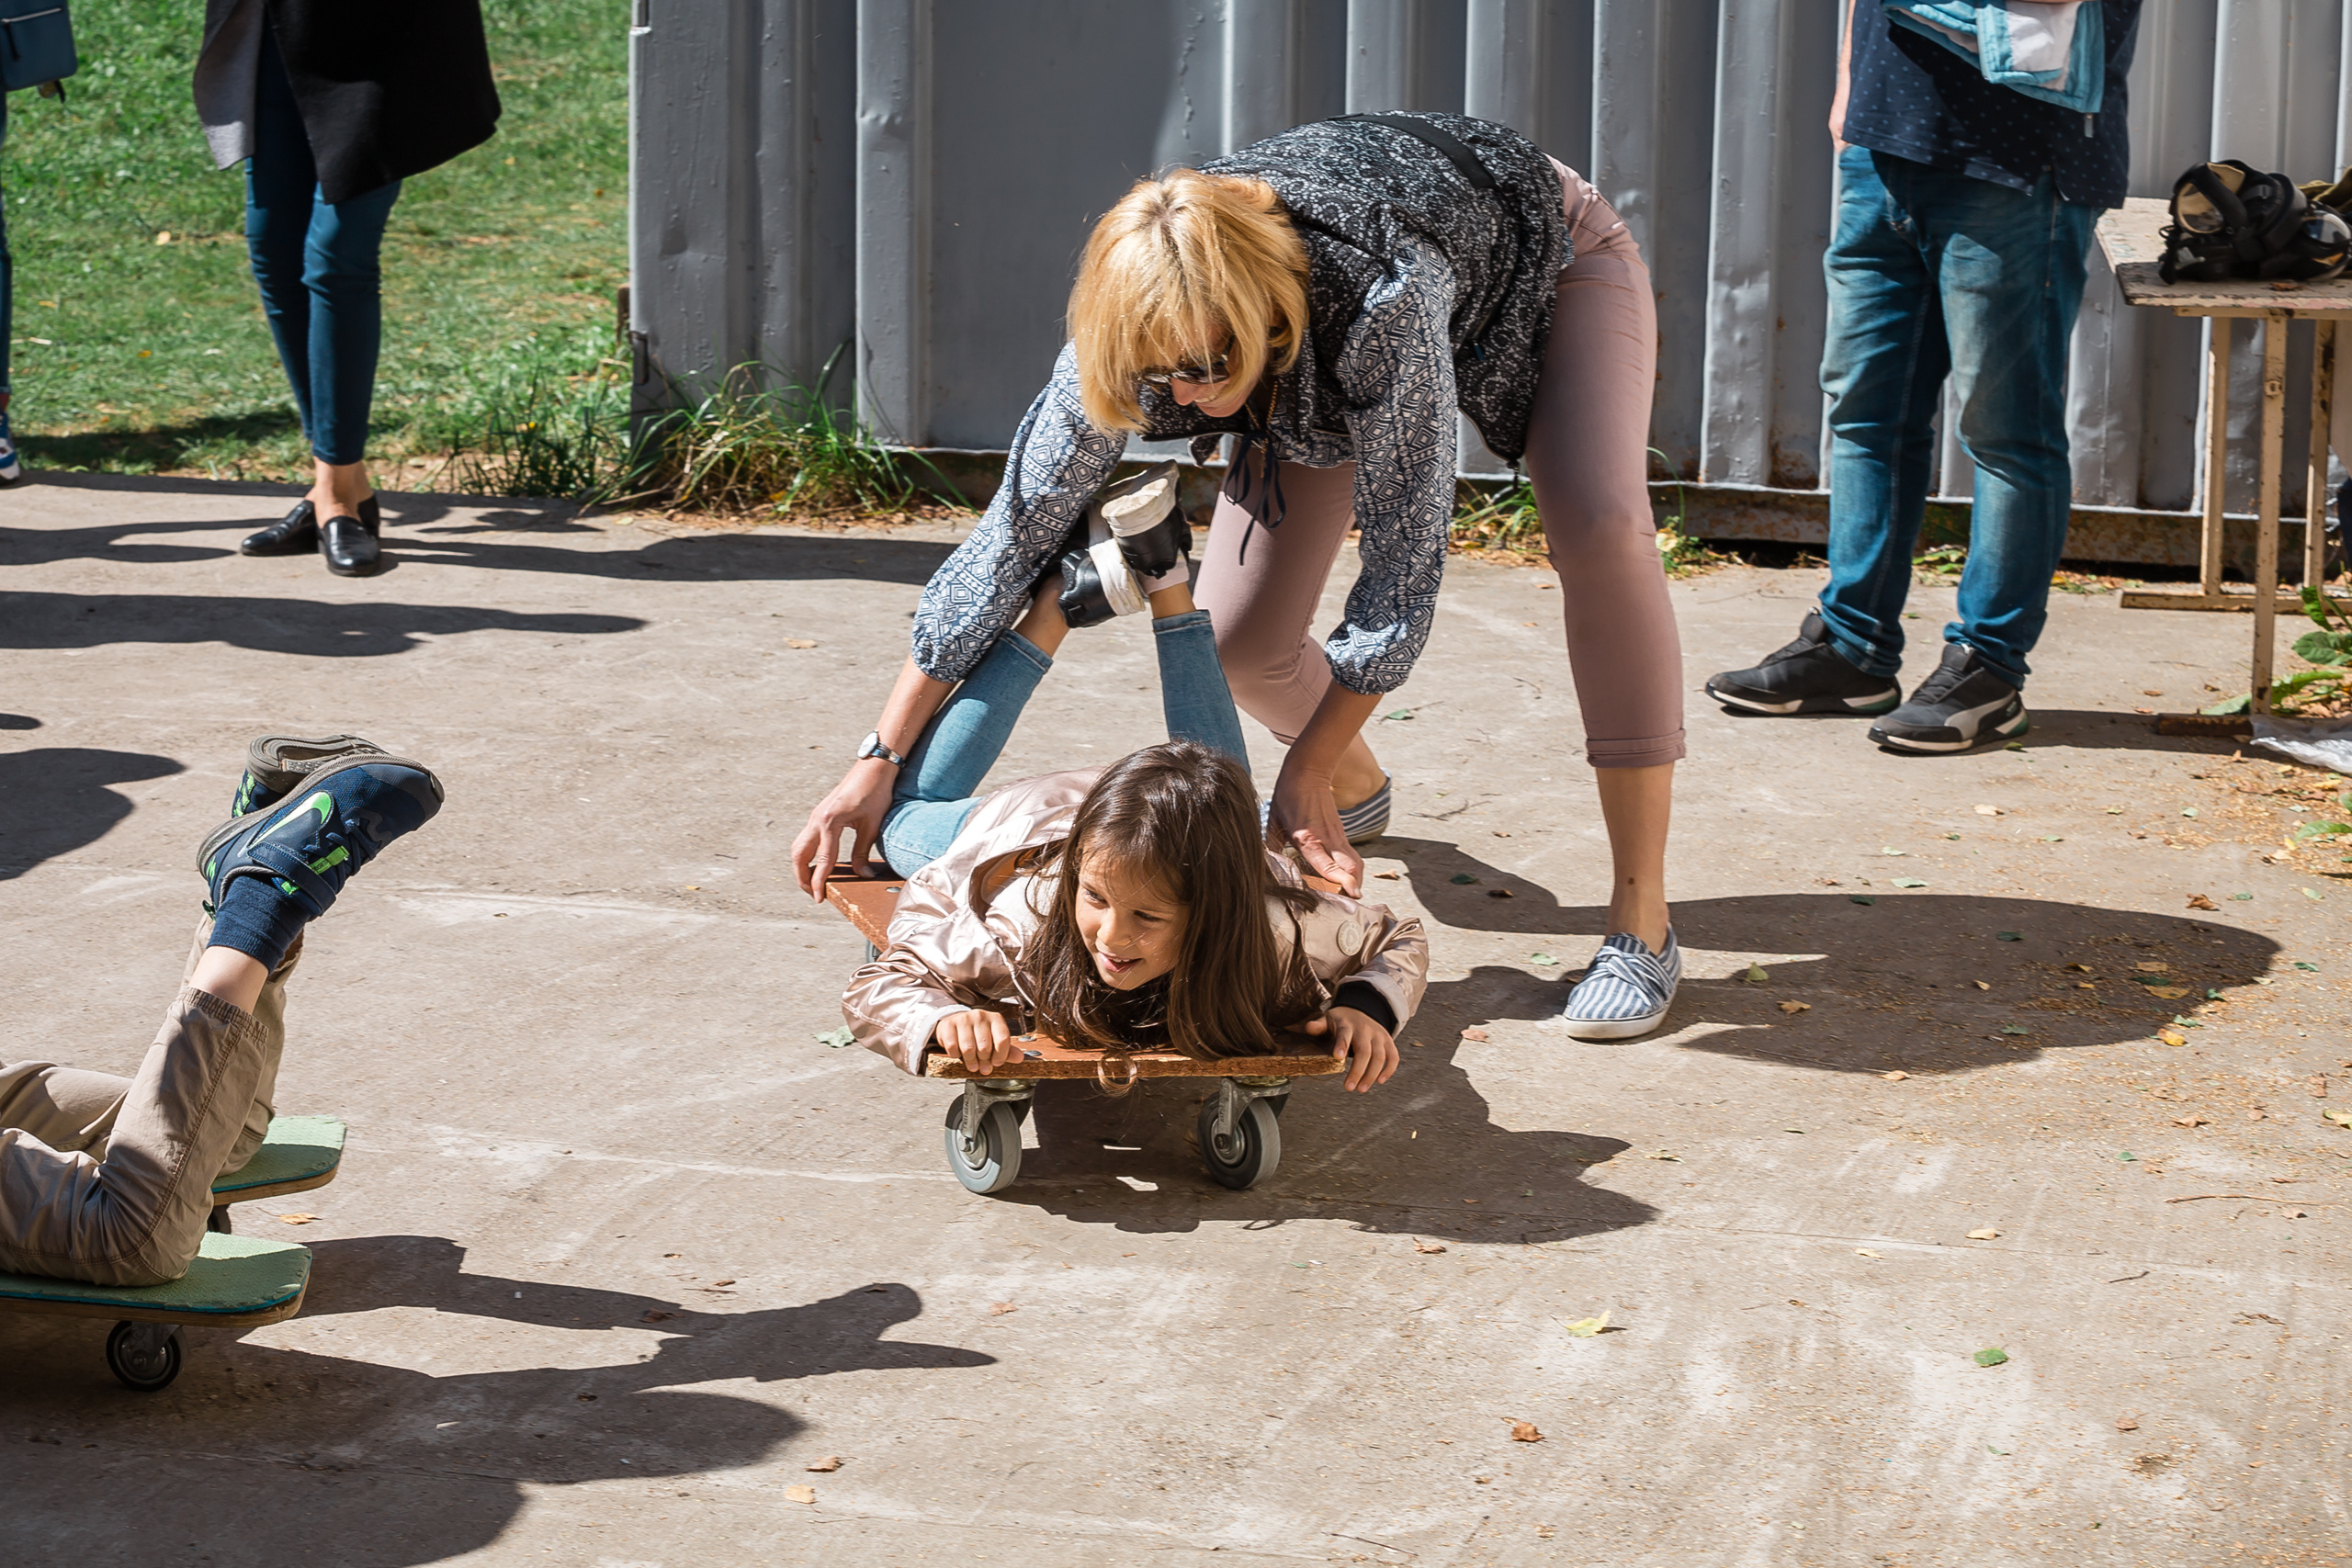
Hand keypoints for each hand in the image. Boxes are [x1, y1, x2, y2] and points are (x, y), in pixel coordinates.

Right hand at [789, 758, 899, 900]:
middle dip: (803, 877)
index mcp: (829, 822)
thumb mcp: (872, 826)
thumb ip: (863, 852)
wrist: (873, 768)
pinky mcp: (819, 814)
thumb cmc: (875, 793)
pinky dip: (807, 854)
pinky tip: (817, 863)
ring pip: (799, 847)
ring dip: (802, 866)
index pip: (821, 861)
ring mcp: (816, 816)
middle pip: (799, 855)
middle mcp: (817, 819)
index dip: (819, 883)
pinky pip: (807, 838)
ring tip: (813, 882)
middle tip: (813, 894)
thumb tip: (863, 875)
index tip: (820, 899)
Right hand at [933, 1009, 1024, 1074]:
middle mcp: (981, 1016)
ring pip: (968, 1048)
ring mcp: (964, 1019)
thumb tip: (1020, 1058)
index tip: (996, 1063)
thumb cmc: (977, 1034)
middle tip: (982, 1067)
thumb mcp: (994, 1040)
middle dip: (984, 1062)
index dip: (1000, 1056)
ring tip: (972, 1065)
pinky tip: (958, 1054)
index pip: (1002, 1039)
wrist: (954, 1023)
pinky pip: (953, 1047)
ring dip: (970, 1061)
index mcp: (996, 1019)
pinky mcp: (948, 1024)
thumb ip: (1007, 1050)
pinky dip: (955, 1055)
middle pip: (985, 1047)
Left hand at [1268, 764, 1362, 895]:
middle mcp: (1328, 839)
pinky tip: (1345, 879)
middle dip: (1354, 887)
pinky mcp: (1342, 833)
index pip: (1329, 865)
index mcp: (1308, 838)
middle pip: (1352, 868)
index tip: (1353, 893)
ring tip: (1349, 895)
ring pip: (1356, 863)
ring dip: (1356, 880)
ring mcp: (1338, 836)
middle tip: (1349, 904)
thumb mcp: (1273, 822)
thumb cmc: (1288, 795)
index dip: (1342, 881)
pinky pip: (1352, 856)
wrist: (1308, 770)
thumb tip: (1266, 869)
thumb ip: (1272, 847)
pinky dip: (1353, 870)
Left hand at [1297, 1006, 1396, 1091]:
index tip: (1338, 1057)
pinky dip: (1389, 1069)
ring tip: (1361, 1089)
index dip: (1342, 1044)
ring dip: (1371, 1074)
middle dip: (1357, 1071)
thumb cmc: (1340, 1021)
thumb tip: (1308, 1028)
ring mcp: (1378, 1035)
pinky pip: (1393, 1056)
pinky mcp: (1388, 1041)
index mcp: (1347, 1024)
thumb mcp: (1327, 1020)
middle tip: (1349, 1088)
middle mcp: (1365, 1030)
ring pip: (1379, 1056)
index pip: (1345, 1034)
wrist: (1360, 1009)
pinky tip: (1380, 1081)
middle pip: (1364, 1051)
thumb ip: (1319, 1026)